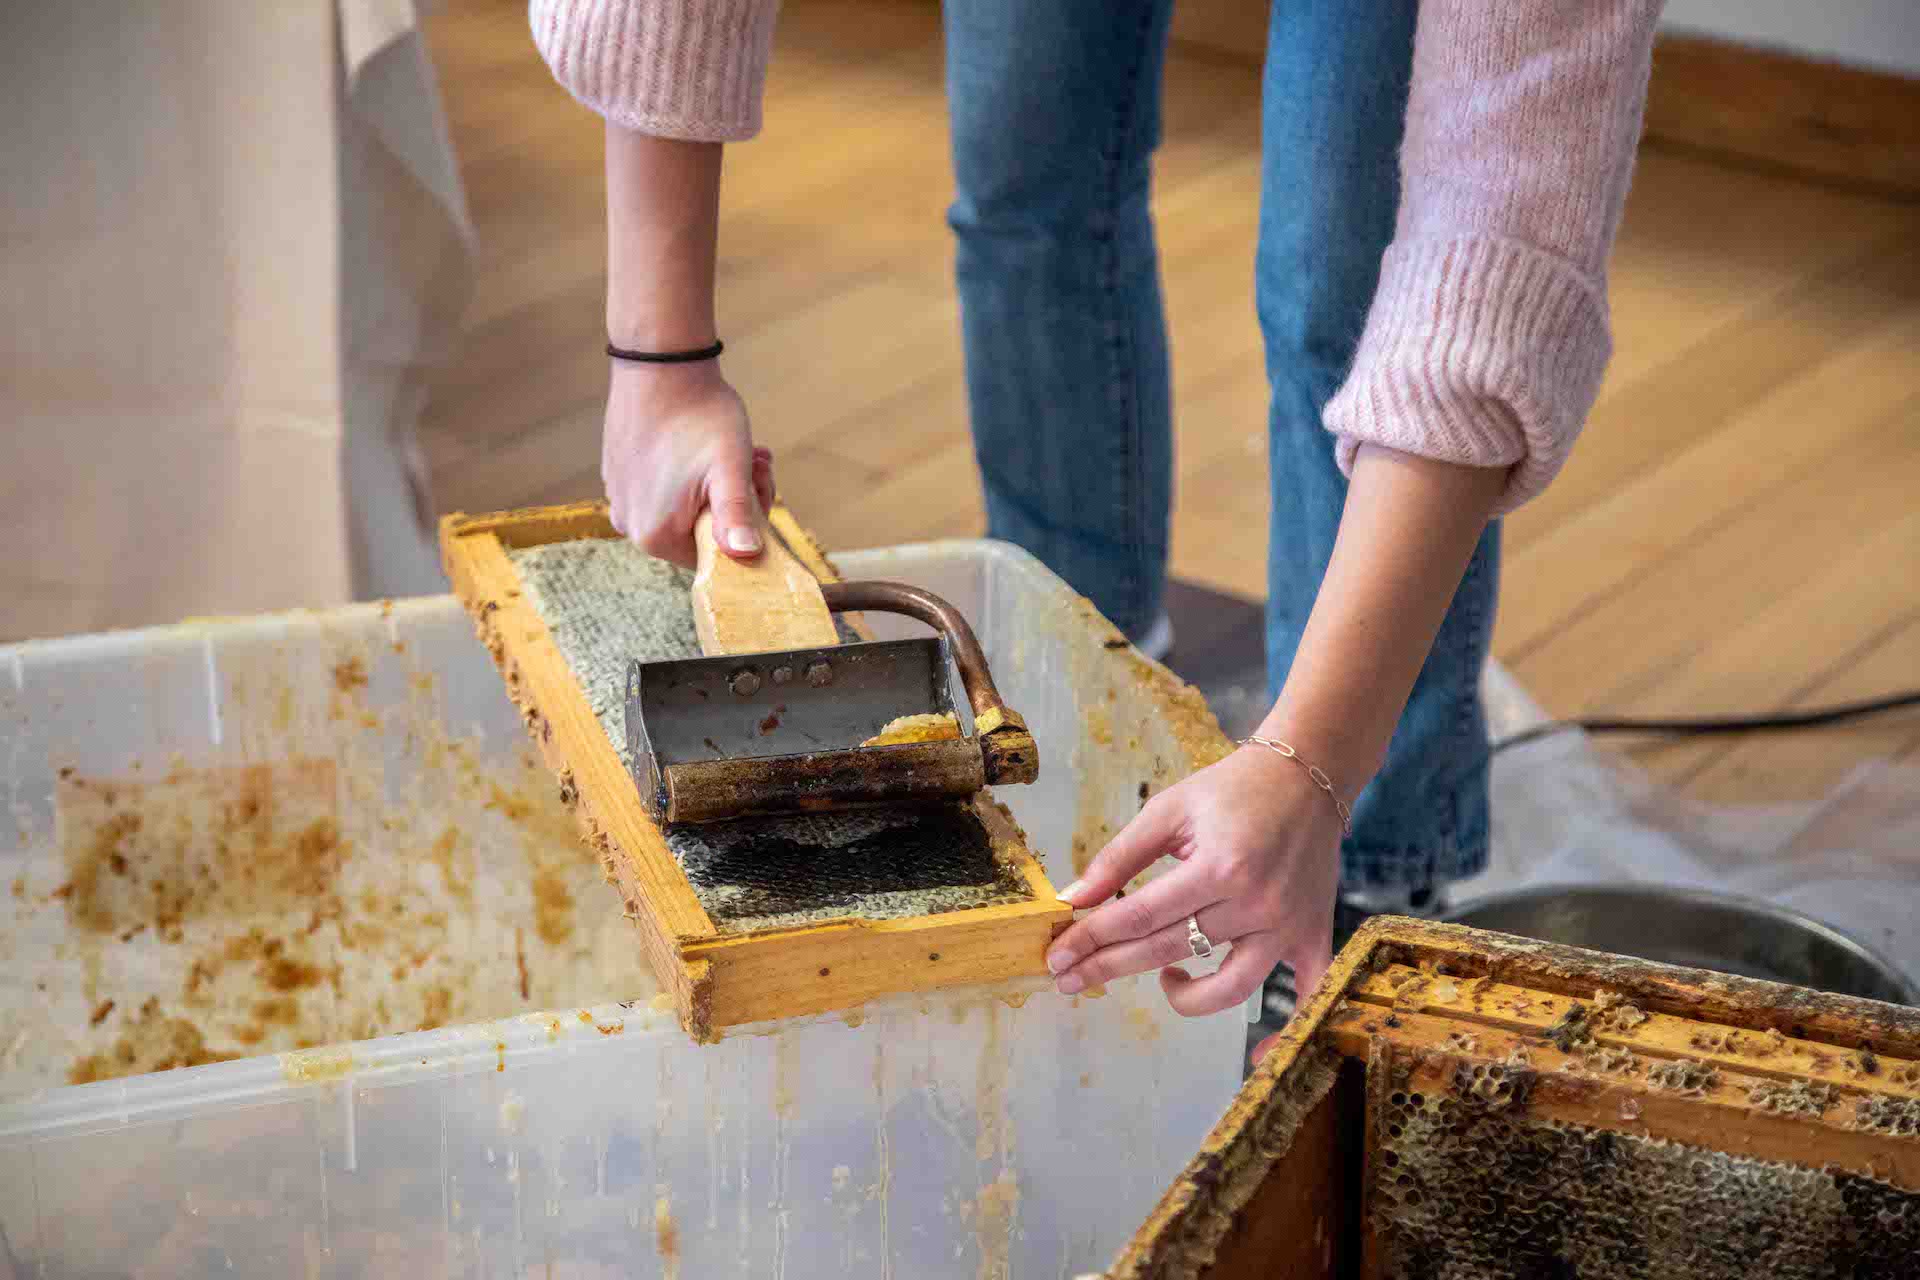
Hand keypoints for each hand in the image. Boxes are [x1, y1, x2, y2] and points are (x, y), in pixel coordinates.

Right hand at [602, 360, 774, 568]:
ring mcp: (621, 498)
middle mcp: (631, 525)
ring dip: (718, 485)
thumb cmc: (701, 416)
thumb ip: (737, 516)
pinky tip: (705, 445)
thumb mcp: (730, 467)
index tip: (759, 487)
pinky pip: (663, 490)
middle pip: (701, 532)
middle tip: (755, 464)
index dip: (746, 527)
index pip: (715, 557)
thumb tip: (746, 554)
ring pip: (686, 509)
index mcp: (656, 536)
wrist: (661, 364)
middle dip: (736, 502)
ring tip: (740, 450)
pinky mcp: (619, 475)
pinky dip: (690, 474)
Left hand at [1044, 743, 1344, 1018]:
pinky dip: (1287, 1033)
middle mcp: (1255, 903)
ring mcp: (1286, 925)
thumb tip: (1074, 897)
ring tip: (1160, 981)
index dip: (1092, 938)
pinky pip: (1306, 993)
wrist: (1308, 775)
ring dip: (1185, 998)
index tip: (1056, 956)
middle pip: (1169, 951)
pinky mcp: (1313, 934)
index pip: (1139, 916)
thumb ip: (1121, 856)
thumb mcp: (1169, 809)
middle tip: (1068, 980)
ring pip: (1229, 988)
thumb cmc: (1232, 789)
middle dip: (1109, 967)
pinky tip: (1256, 1060)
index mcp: (1218, 867)